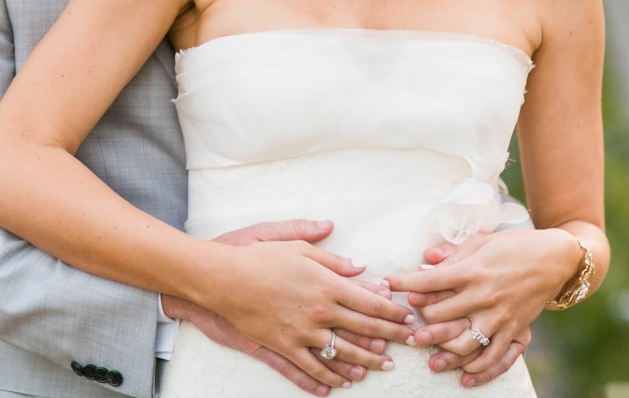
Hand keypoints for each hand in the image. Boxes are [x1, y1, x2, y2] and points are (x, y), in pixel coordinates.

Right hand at [165, 219, 409, 394]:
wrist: (220, 278)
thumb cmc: (255, 255)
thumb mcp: (293, 244)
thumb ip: (329, 255)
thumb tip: (360, 263)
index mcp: (325, 284)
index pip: (369, 302)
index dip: (392, 311)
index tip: (407, 316)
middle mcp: (318, 311)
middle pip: (363, 329)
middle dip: (389, 336)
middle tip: (408, 342)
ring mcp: (301, 333)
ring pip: (342, 352)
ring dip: (366, 360)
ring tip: (383, 364)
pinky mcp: (282, 346)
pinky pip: (310, 368)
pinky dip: (327, 378)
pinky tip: (340, 384)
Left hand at [388, 231, 574, 382]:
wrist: (555, 259)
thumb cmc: (513, 246)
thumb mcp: (481, 242)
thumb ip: (452, 253)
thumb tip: (425, 258)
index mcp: (472, 271)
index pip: (429, 281)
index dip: (405, 283)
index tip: (390, 284)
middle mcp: (483, 295)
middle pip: (441, 316)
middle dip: (419, 322)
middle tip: (405, 327)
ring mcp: (500, 316)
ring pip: (465, 343)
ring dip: (444, 352)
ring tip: (429, 357)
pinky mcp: (515, 329)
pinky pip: (495, 356)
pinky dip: (478, 369)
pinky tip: (464, 374)